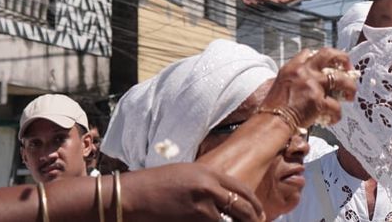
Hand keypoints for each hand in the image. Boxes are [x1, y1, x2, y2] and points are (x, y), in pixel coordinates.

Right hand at [125, 163, 264, 221]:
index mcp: (209, 174)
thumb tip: (225, 195)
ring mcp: (200, 209)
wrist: (131, 197)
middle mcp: (208, 189)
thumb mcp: (187, 174)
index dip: (254, 203)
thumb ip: (208, 182)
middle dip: (253, 219)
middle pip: (242, 208)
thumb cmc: (155, 184)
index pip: (242, 189)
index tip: (260, 212)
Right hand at [259, 47, 356, 127]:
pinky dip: (336, 115)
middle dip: (343, 59)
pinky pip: (336, 107)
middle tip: (349, 68)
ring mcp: (312, 84)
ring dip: (350, 87)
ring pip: (341, 79)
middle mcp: (303, 71)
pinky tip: (332, 120)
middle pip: (329, 54)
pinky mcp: (318, 101)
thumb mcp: (280, 84)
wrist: (271, 121)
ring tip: (350, 95)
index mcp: (292, 67)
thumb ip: (295, 78)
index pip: (309, 53)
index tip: (329, 64)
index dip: (321, 58)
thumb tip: (311, 80)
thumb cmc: (274, 108)